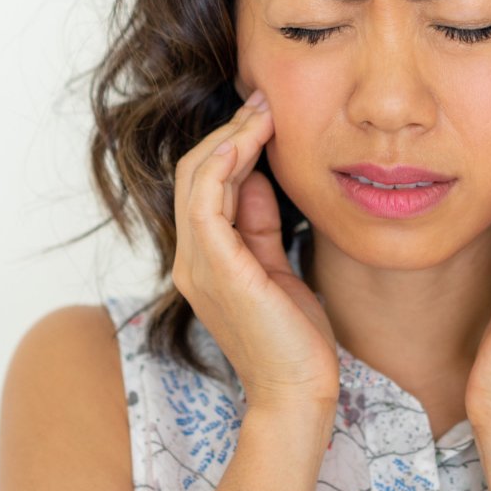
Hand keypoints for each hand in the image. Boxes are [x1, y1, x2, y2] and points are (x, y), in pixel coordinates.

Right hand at [170, 89, 339, 419]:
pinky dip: (222, 164)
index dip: (231, 144)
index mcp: (205, 260)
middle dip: (230, 130)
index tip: (265, 114)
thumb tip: (258, 177)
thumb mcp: (278, 267)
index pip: (205, 185)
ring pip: (196, 179)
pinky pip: (206, 201)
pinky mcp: (217, 269)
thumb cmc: (295, 338)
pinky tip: (249, 139)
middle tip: (264, 99)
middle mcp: (191, 260)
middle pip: (194, 173)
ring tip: (262, 110)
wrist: (299, 391)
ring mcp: (198, 265)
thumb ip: (261, 225)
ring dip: (229, 137)